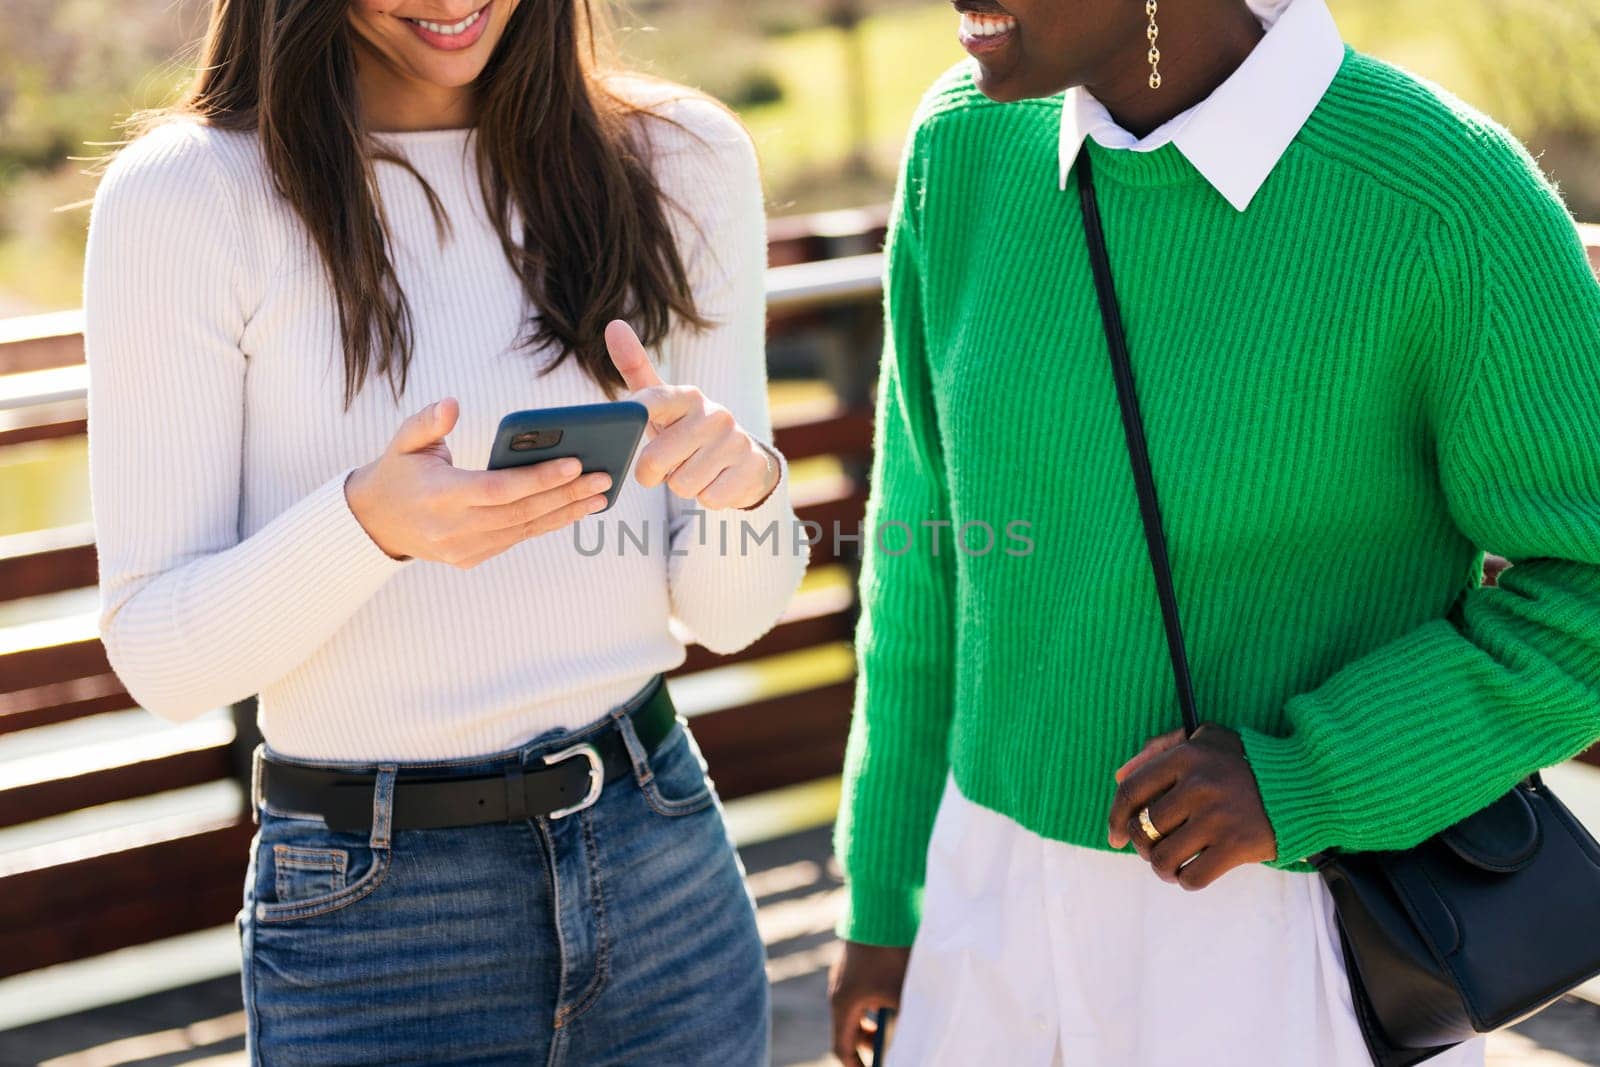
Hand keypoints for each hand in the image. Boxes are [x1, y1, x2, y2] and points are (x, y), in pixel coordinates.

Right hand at [344, 396, 612, 566]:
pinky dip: (547, 524)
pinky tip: (574, 509)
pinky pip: (516, 540)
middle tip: (604, 477)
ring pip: (525, 530)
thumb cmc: (398, 472)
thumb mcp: (403, 441)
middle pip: (522, 512)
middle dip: (567, 494)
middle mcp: (453, 529)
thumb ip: (427, 421)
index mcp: (439, 496)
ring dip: (566, 513)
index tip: (575, 463)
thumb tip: (452, 404)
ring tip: (600, 495)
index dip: (539, 478)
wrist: (375, 522)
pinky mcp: (470, 558)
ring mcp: (463, 549)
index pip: (500, 489)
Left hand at [604, 319, 780, 509]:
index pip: (648, 403)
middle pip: (655, 460)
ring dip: (683, 485)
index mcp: (686, 396)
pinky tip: (715, 481)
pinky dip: (707, 498)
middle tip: (666, 466)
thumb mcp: (663, 404)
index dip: (634, 418)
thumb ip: (635, 368)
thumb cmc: (687, 431)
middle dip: (653, 473)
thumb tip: (613, 325)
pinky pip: (709, 498)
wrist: (743, 459)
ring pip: (682, 484)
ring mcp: (734, 441)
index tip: (631, 427)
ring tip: (695, 470)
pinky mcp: (749, 468)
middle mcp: (713, 413)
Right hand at [828, 940, 909, 1066]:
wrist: (881, 906)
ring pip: (856, 1010)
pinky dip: (874, 1004)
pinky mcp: (852, 961)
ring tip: (896, 1023)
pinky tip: (894, 998)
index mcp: (844, 1004)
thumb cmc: (892, 952)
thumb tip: (911, 1041)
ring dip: (874, 1022)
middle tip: (891, 1050)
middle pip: (850, 1030)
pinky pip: (859, 993)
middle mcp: (838, 991)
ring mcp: (843, 974)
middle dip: (870, 1044)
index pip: (842, 1048)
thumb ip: (903, 1022)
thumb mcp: (902, 993)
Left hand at [1106, 722, 1277, 888]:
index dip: (1115, 818)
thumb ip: (1160, 747)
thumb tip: (1118, 776)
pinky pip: (1191, 877)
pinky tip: (1192, 873)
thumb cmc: (1247, 762)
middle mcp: (1198, 785)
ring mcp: (1217, 817)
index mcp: (1186, 756)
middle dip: (1143, 846)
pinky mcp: (1236, 846)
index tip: (1115, 836)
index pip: (1131, 791)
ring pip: (1162, 858)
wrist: (1306, 785)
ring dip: (1162, 868)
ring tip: (1173, 865)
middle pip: (1143, 829)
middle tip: (1155, 849)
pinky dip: (1186, 881)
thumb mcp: (1206, 738)